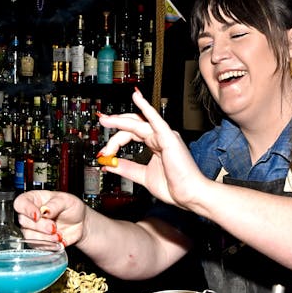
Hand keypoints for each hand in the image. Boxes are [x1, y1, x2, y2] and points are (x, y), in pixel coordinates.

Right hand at [13, 190, 87, 247]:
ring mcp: (33, 228)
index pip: (20, 203)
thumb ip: (55, 204)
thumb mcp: (66, 200)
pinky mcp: (38, 241)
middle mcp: (30, 214)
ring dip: (44, 237)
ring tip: (59, 236)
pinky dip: (49, 245)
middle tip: (53, 227)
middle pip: (23, 221)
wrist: (80, 223)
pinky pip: (37, 246)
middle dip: (39, 226)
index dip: (26, 209)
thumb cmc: (70, 207)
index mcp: (34, 199)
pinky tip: (59, 241)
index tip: (37, 215)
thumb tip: (46, 210)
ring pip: (29, 235)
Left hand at [97, 88, 208, 208]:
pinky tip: (136, 97)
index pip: (130, 134)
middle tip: (101, 123)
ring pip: (138, 123)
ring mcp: (165, 135)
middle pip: (132, 126)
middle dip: (115, 125)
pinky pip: (155, 119)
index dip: (115, 142)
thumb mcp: (142, 176)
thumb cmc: (174, 187)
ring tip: (106, 120)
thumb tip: (109, 163)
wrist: (189, 195)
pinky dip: (145, 107)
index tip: (104, 153)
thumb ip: (126, 168)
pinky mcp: (168, 137)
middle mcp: (160, 136)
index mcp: (155, 144)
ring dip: (120, 122)